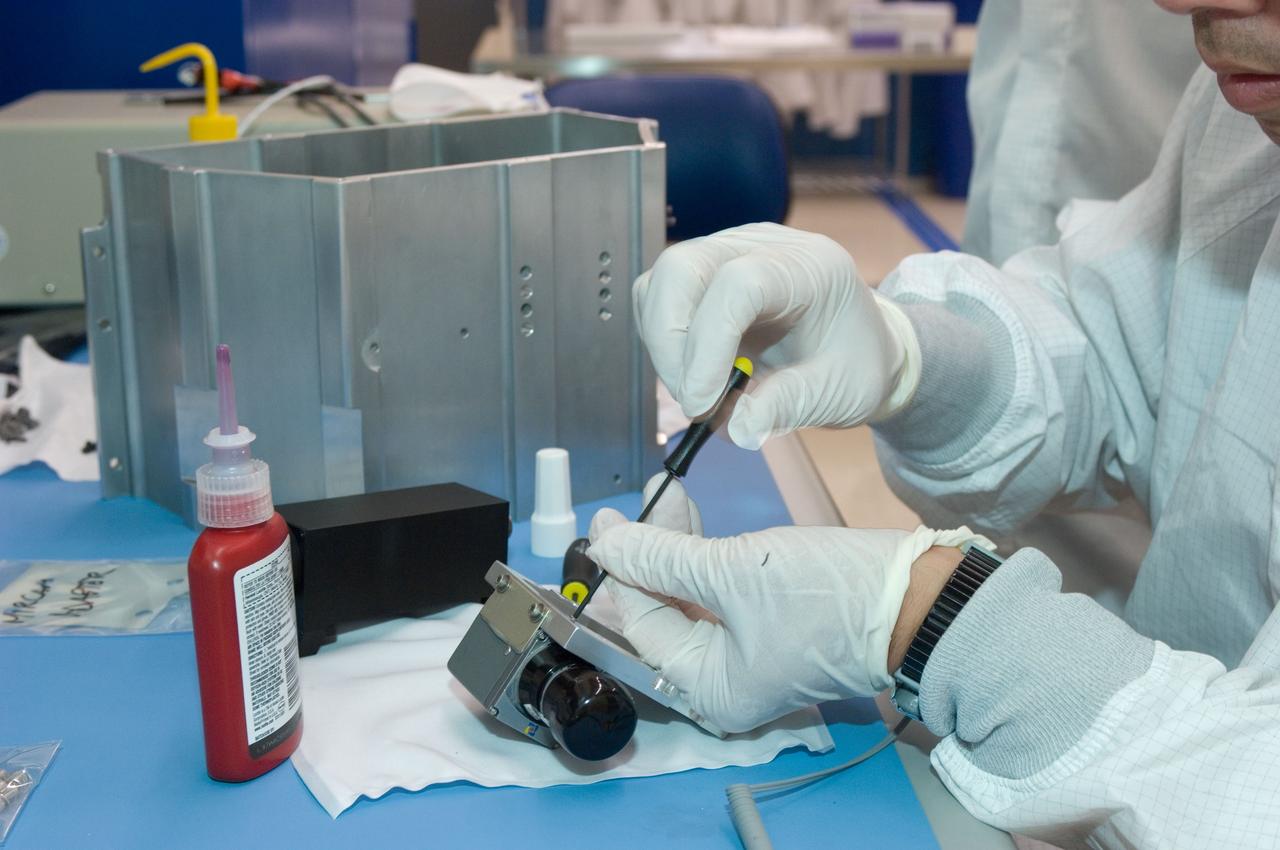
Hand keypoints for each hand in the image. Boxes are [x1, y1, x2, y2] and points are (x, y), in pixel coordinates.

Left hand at [589, 505, 984, 732]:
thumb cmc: (831, 599)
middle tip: (626, 514)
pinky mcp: (766, 623)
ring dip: (673, 548)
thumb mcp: (734, 572)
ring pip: (688, 597)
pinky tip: (689, 517)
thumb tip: (608, 545)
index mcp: (709, 690)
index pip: (643, 627)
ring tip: (664, 498)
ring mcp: (746, 652)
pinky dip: (703, 556)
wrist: (918, 599)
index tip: (605, 525)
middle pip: (661, 614)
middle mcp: (723, 681)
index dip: (620, 573)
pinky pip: (717, 592)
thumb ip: (664, 557)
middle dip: (645, 557)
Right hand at [633, 222, 920, 449]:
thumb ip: (789, 405)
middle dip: (671, 343)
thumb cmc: (856, 364)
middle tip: (693, 402)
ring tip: (698, 392)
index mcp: (807, 268)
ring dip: (664, 346)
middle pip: (681, 268)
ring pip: (660, 282)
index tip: (702, 405)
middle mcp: (760, 246)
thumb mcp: (838, 393)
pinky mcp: (702, 274)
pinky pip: (658, 298)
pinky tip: (694, 373)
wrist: (860, 347)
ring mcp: (725, 253)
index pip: (738, 284)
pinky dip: (663, 341)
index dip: (709, 345)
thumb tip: (735, 426)